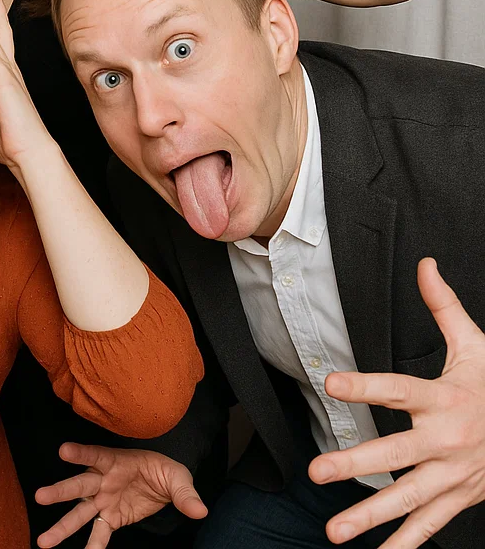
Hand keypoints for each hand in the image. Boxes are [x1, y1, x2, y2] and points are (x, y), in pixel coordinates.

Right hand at [35, 443, 207, 547]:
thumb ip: (184, 493)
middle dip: (60, 491)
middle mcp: (104, 480)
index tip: (63, 450)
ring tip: (43, 541)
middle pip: (79, 484)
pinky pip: (99, 533)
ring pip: (80, 513)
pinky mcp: (112, 518)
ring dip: (62, 526)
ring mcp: (104, 500)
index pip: (95, 455)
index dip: (80, 453)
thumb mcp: (177, 476)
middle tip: (39, 496)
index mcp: (116, 461)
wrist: (164, 484)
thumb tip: (200, 511)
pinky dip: (93, 545)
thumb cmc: (164, 471)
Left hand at [308, 258, 484, 547]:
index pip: (397, 389)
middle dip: (355, 465)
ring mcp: (453, 476)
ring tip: (333, 530)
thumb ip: (444, 307)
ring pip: (407, 500)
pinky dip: (405, 544)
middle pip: (394, 454)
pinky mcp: (459, 499)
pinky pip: (430, 526)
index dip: (363, 386)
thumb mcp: (477, 345)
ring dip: (370, 518)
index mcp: (445, 398)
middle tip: (316, 471)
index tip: (330, 383)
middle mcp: (446, 441)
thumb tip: (424, 264)